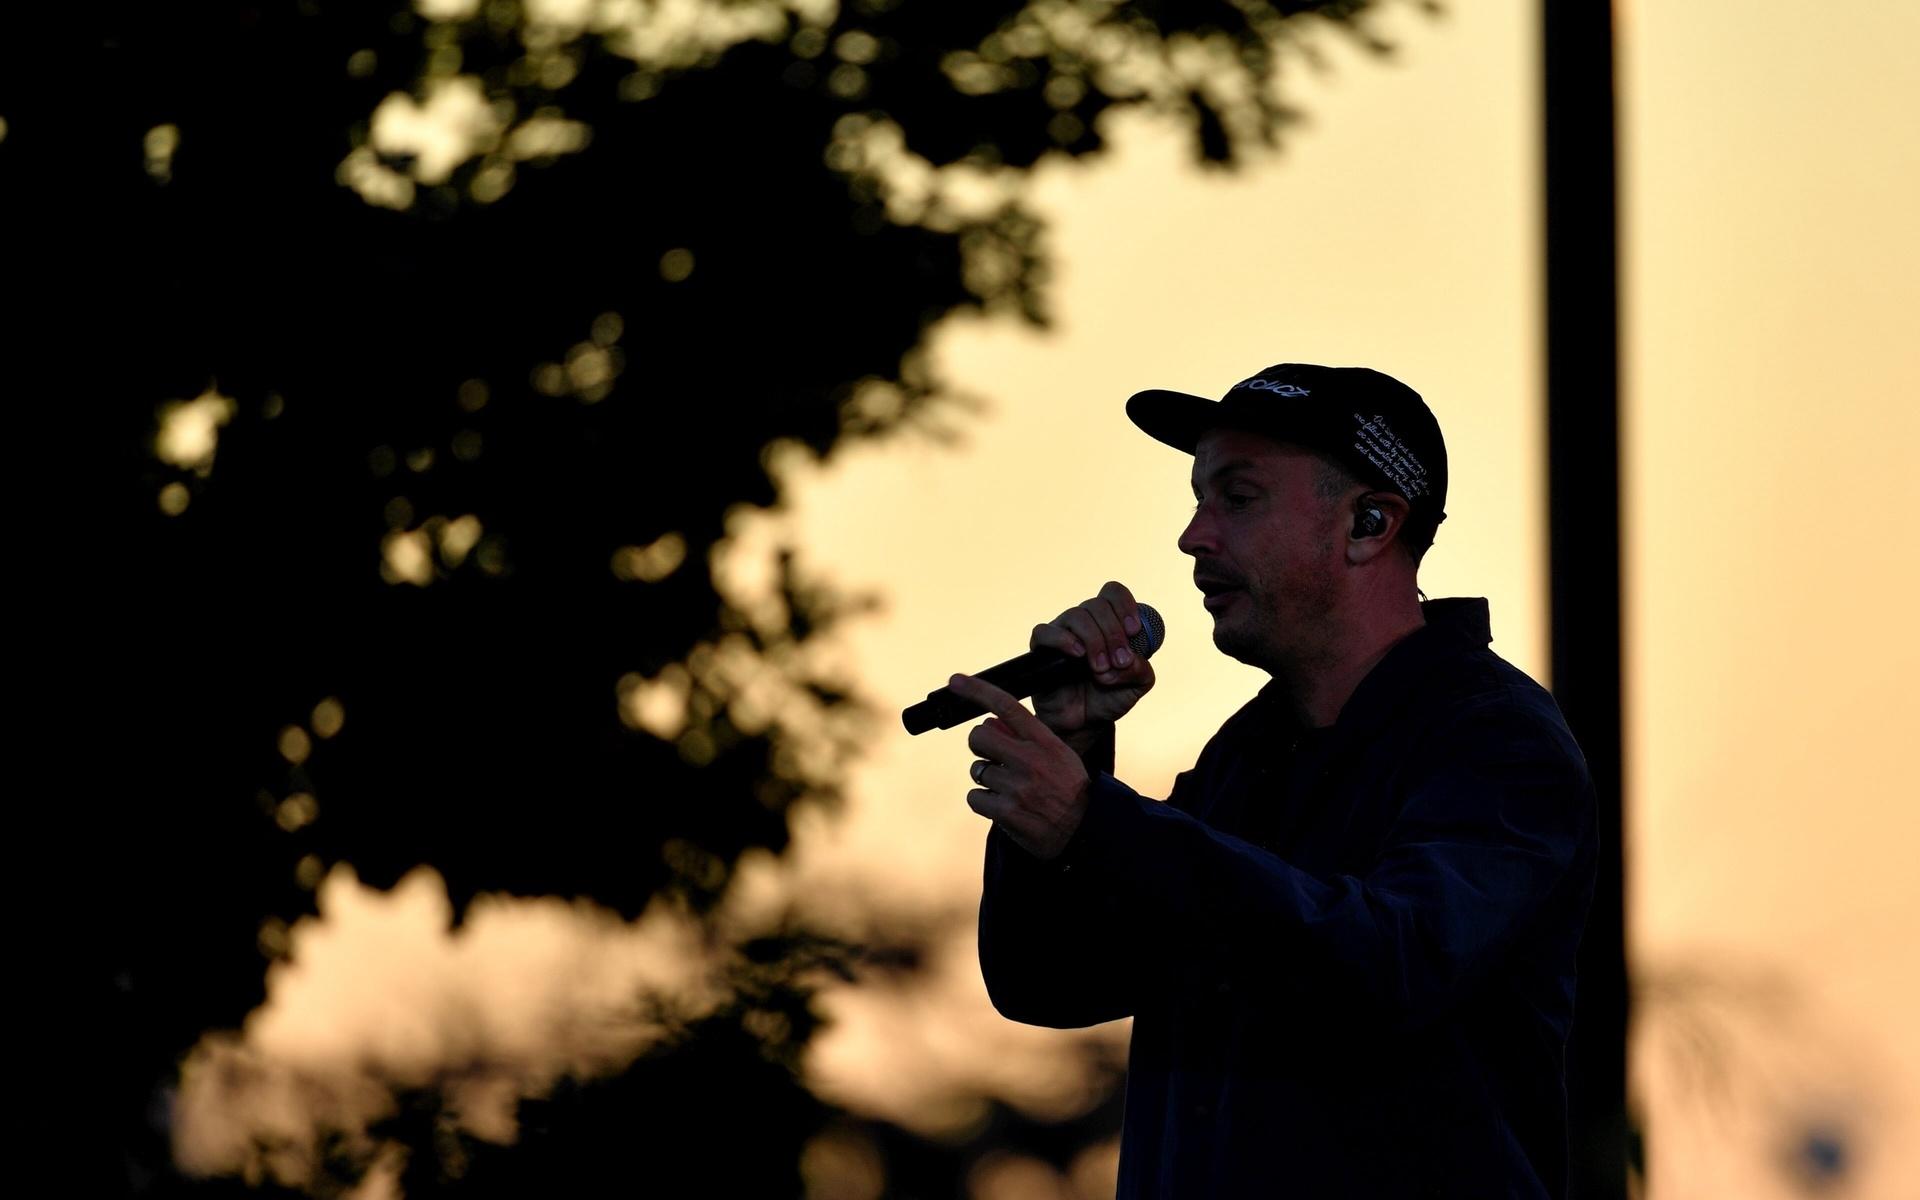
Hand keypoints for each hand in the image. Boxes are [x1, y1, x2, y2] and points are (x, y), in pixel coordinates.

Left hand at [948, 673, 1090, 860]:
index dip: (977, 690)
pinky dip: (984, 802)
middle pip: (979, 736)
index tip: (955, 680)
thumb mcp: (1056, 755)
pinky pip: (974, 797)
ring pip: (977, 770)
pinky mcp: (1007, 812)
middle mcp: (1030, 760)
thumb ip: (1024, 738)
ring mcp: (1017, 787)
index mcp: (1045, 741)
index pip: (1007, 706)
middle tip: (993, 756)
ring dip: (987, 779)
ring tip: (1010, 790)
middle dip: (980, 745)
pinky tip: (1004, 806)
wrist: (1086, 830)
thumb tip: (988, 722)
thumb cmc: (1068, 788)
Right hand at [1028, 581, 1154, 742]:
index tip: (1134, 630)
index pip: (1113, 593)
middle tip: (1119, 661)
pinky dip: (1063, 640)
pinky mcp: (1040, 649)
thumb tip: (1124, 659)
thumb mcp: (1139, 683)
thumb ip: (1142, 668)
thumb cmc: (1110, 697)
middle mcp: (1085, 622)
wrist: (1085, 723)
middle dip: (1113, 632)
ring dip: (1095, 640)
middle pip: (1098, 604)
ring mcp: (1062, 633)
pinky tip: (1078, 655)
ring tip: (1101, 669)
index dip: (1125, 605)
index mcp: (1109, 622)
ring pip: (1076, 615)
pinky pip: (1045, 632)